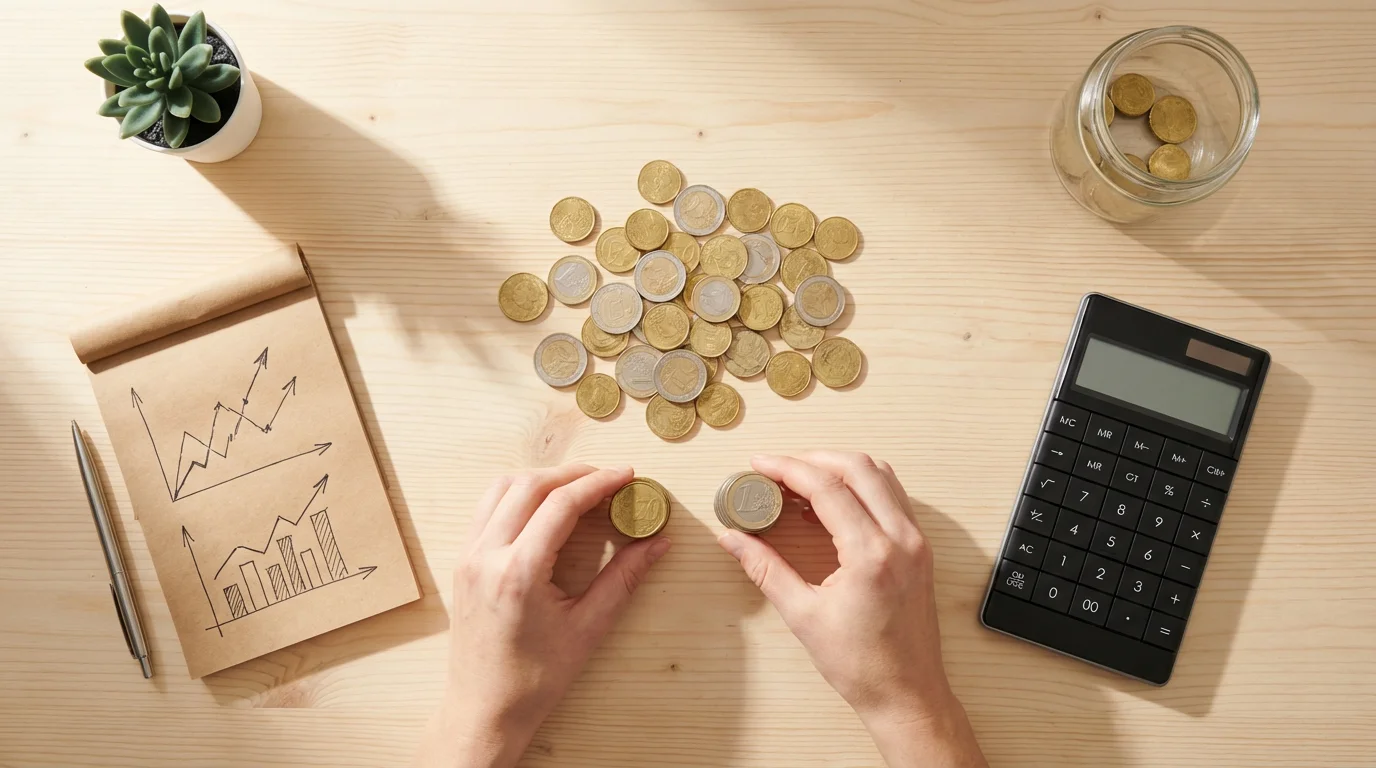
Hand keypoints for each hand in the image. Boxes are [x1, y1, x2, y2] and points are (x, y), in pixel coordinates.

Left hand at [419, 465, 671, 767]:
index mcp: (518, 572)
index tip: (627, 475)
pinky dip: (518, 494)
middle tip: (609, 479)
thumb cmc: (534, 678)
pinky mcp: (463, 561)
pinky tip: (544, 506)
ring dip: (543, 478)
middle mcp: (486, 556)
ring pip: (503, 488)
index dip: (599, 482)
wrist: (484, 709)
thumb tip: (657, 543)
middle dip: (574, 474)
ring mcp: (469, 556)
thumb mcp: (587, 629)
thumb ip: (623, 578)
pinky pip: (487, 507)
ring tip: (578, 487)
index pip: (561, 503)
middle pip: (531, 485)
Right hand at [717, 452, 985, 767]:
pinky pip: (893, 497)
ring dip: (840, 468)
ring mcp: (917, 542)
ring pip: (881, 475)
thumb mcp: (803, 615)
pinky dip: (861, 487)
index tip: (759, 464)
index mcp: (871, 554)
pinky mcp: (921, 549)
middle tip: (777, 468)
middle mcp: (902, 539)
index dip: (787, 468)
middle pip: (858, 467)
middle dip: (813, 458)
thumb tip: (732, 538)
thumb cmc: (861, 665)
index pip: (827, 487)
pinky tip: (832, 503)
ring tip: (802, 480)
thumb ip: (765, 568)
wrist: (907, 694)